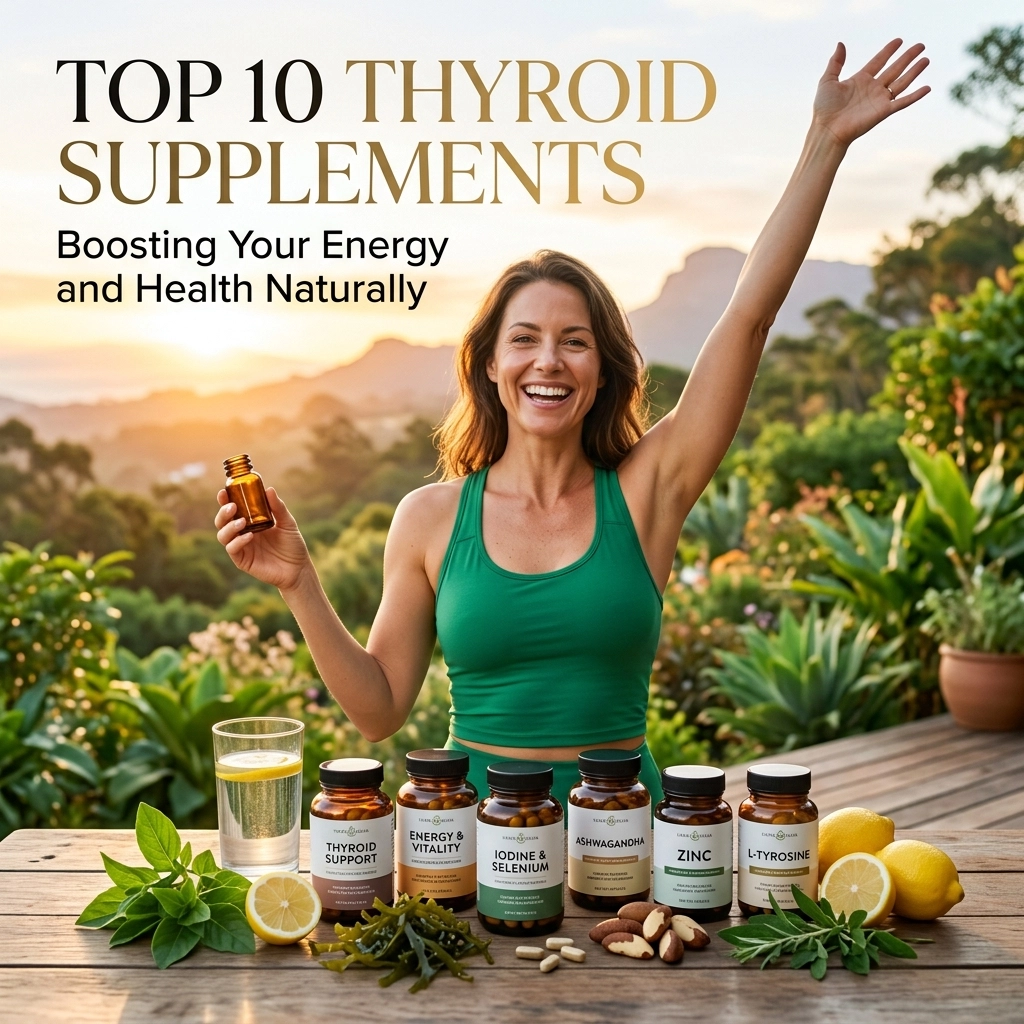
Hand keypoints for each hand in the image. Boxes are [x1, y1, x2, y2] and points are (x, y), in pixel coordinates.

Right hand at [214, 487, 312, 592]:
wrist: (298, 568)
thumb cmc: (293, 545)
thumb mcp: (287, 523)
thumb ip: (278, 507)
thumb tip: (269, 489)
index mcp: (250, 522)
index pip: (232, 510)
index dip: (225, 501)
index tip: (224, 491)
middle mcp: (242, 533)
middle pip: (222, 522)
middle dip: (223, 513)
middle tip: (232, 506)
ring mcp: (241, 547)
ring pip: (223, 535)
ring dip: (229, 527)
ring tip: (242, 522)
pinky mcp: (242, 560)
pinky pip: (232, 549)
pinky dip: (237, 542)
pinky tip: (249, 536)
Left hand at [812, 39, 929, 147]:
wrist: (828, 129)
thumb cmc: (824, 109)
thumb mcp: (827, 81)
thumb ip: (835, 62)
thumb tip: (840, 43)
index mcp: (860, 80)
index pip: (878, 61)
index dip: (889, 51)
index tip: (899, 41)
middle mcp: (872, 89)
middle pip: (894, 69)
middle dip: (907, 57)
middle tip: (920, 46)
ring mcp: (879, 100)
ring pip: (902, 82)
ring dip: (914, 71)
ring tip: (926, 59)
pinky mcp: (883, 112)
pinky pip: (903, 102)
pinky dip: (916, 95)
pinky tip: (927, 88)